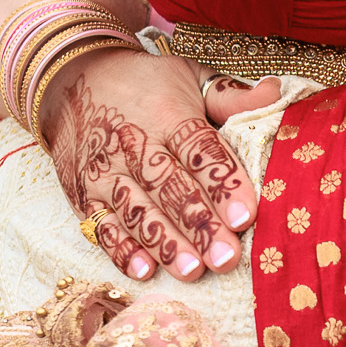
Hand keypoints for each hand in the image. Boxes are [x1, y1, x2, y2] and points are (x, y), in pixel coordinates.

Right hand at [41, 49, 273, 283]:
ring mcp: (103, 170)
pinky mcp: (81, 193)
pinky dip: (120, 249)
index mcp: (168, 113)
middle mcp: (133, 142)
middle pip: (170, 188)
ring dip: (164, 243)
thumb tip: (276, 92)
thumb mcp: (188, 76)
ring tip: (192, 271)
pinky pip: (100, 224)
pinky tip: (144, 270)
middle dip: (199, 226)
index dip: (223, 184)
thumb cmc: (145, 84)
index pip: (199, 151)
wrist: (69, 77)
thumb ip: (230, 95)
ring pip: (136, 211)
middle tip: (227, 258)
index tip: (247, 216)